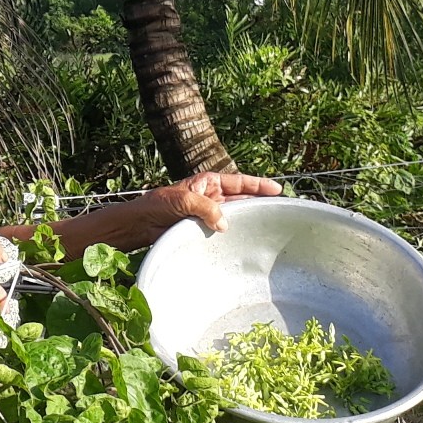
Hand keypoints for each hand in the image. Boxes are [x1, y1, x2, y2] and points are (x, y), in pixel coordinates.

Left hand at [132, 171, 281, 241]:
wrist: (142, 224)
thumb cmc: (158, 205)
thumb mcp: (183, 201)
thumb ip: (205, 208)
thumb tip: (225, 224)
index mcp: (208, 183)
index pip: (239, 182)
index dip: (259, 185)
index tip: (277, 189)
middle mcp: (212, 196)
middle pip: (242, 198)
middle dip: (259, 201)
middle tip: (280, 209)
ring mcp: (209, 213)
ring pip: (236, 215)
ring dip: (249, 219)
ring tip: (269, 225)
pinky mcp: (205, 229)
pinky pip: (225, 230)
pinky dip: (236, 233)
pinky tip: (247, 240)